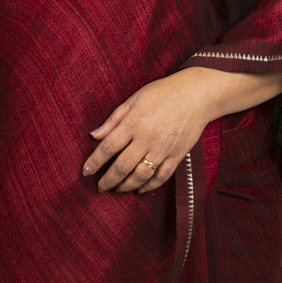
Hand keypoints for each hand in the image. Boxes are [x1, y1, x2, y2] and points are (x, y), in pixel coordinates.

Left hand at [83, 73, 212, 193]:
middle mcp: (147, 138)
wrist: (195, 95)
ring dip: (126, 185)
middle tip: (100, 187)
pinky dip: (149, 186)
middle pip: (122, 166)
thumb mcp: (133, 100)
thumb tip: (94, 136)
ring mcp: (163, 149)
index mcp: (133, 122)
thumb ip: (113, 120)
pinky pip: (161, 177)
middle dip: (108, 179)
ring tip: (117, 189)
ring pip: (141, 175)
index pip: (108, 147)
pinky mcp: (177, 156)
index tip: (86, 171)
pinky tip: (140, 189)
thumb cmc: (161, 93)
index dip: (95, 161)